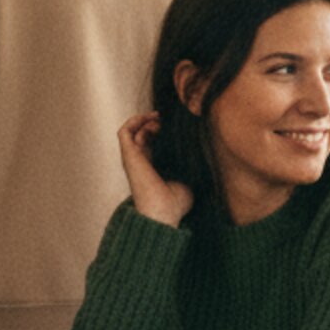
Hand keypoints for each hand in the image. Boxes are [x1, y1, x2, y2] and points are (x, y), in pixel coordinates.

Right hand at [118, 113, 192, 227]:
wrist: (164, 213)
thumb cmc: (176, 204)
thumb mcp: (188, 181)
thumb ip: (191, 168)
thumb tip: (205, 152)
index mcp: (152, 168)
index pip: (152, 143)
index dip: (162, 130)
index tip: (176, 126)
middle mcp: (140, 162)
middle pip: (142, 134)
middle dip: (154, 122)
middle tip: (168, 119)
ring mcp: (133, 158)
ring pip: (132, 130)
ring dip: (145, 120)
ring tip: (159, 117)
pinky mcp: (129, 155)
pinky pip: (125, 131)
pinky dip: (135, 121)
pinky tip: (151, 119)